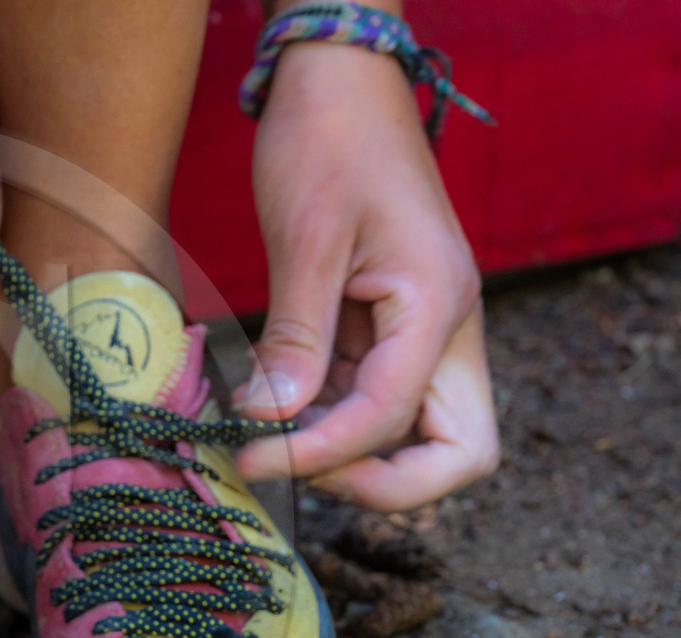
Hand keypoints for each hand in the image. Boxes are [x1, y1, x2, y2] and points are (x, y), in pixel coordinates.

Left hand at [232, 41, 498, 511]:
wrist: (340, 83)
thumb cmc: (328, 141)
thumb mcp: (306, 239)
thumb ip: (297, 336)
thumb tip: (272, 418)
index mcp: (438, 307)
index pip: (392, 418)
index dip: (324, 454)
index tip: (254, 456)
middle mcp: (447, 331)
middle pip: (458, 453)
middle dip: (382, 480)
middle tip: (296, 465)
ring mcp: (423, 335)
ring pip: (416, 435)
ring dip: (347, 451)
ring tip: (266, 436)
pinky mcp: (390, 332)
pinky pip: (373, 400)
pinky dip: (328, 416)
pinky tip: (270, 405)